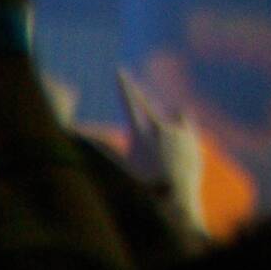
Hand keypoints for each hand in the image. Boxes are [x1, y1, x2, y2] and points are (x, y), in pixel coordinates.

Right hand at [118, 67, 205, 235]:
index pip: (130, 102)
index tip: (120, 71)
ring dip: (163, 126)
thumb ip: (103, 152)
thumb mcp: (123, 167)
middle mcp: (159, 127)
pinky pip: (182, 120)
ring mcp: (177, 130)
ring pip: (167, 115)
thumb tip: (78, 141)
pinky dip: (178, 126)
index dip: (124, 85)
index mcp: (140, 134)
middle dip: (134, 92)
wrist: (176, 199)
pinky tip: (177, 142)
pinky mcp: (192, 134)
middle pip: (145, 102)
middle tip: (123, 74)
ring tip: (163, 149)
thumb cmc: (145, 184)